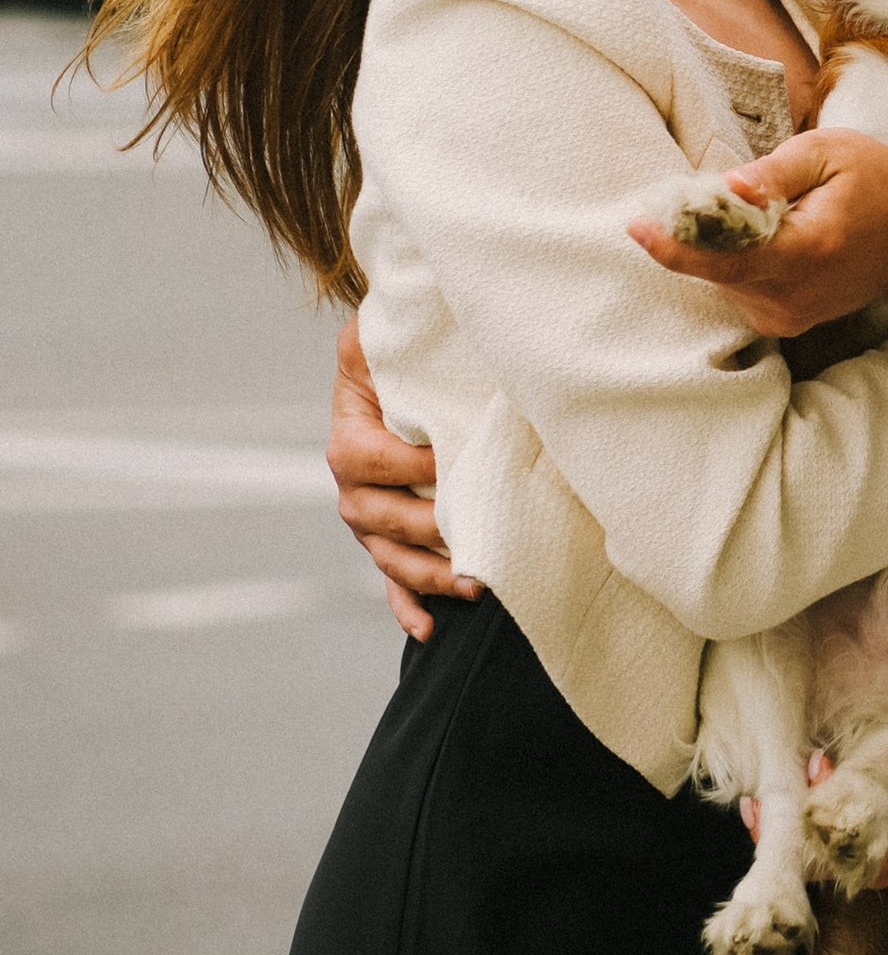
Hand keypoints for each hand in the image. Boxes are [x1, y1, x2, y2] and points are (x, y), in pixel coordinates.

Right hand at [327, 312, 476, 644]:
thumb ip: (384, 334)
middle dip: (423, 536)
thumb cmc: (398, 352)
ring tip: (469, 588)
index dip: (405, 466)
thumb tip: (411, 325)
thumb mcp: (382, 334)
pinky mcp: (391, 539)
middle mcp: (352, 486)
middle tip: (469, 545)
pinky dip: (405, 607)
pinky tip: (428, 629)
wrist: (399, 373)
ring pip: (388, 557)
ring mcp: (370, 518)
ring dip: (425, 578)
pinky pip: (391, 581)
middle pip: (376, 520)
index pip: (368, 460)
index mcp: (350, 436)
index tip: (447, 463)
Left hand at [628, 127, 887, 341]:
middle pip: (717, 271)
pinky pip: (741, 292)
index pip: (725, 259)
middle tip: (691, 197)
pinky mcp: (789, 322)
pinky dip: (735, 264)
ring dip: (718, 249)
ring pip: (726, 283)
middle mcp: (795, 295)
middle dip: (695, 235)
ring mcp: (792, 315)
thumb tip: (727, 187)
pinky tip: (755, 237)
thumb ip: (774, 174)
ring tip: (745, 213)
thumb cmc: (876, 180)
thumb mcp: (829, 153)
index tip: (635, 228)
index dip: (674, 247)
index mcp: (806, 250)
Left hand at [740, 733, 887, 888]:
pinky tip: (778, 818)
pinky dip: (802, 842)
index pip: (862, 828)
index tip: (816, 766)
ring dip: (792, 836)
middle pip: (830, 856)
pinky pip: (829, 862)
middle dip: (795, 825)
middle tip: (764, 794)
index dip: (831, 803)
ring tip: (755, 808)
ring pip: (824, 865)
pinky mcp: (874, 870)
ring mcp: (880, 872)